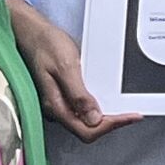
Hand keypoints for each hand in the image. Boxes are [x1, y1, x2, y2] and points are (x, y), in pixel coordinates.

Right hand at [8, 1, 137, 142]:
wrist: (34, 33)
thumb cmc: (46, 45)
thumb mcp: (66, 67)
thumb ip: (78, 94)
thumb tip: (93, 118)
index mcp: (55, 105)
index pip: (86, 130)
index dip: (110, 126)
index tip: (129, 117)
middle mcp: (56, 108)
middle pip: (87, 129)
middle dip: (110, 124)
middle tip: (130, 115)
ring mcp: (58, 102)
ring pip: (85, 121)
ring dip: (105, 117)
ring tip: (122, 109)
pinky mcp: (62, 96)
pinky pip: (81, 109)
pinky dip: (97, 107)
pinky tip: (106, 99)